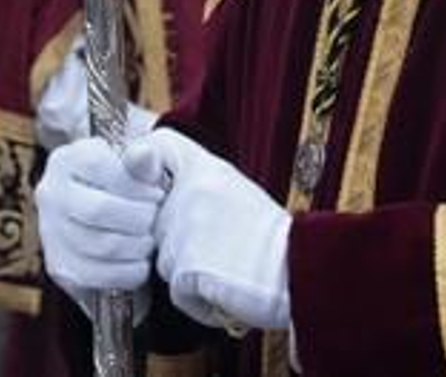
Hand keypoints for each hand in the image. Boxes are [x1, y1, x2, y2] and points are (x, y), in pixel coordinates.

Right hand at [35, 136, 167, 310]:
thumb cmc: (123, 185)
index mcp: (67, 160)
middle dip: (138, 218)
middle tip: (154, 219)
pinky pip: (97, 276)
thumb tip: (145, 153)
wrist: (100, 215)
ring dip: (136, 246)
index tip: (157, 194)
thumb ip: (141, 160)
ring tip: (149, 239)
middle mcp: (50, 193)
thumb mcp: (132, 165)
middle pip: (99, 209)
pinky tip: (140, 262)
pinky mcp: (58, 265)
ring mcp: (50, 231)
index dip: (134, 184)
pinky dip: (127, 273)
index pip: (98, 167)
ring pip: (100, 245)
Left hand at [129, 128, 291, 330]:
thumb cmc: (274, 240)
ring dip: (190, 275)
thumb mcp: (236, 191)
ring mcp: (184, 229)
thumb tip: (169, 198)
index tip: (155, 182)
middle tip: (221, 248)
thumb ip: (198, 188)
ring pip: (165, 261)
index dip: (146, 161)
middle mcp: (190, 192)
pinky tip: (227, 289)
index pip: (159, 145)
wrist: (299, 271)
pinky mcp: (185, 267)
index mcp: (205, 168)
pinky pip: (178, 293)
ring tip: (227, 269)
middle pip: (157, 222)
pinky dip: (200, 301)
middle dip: (181, 243)